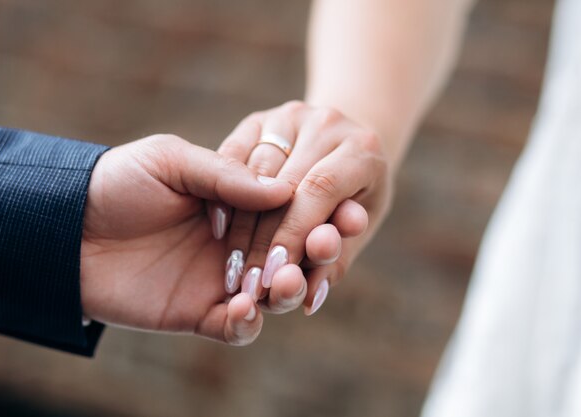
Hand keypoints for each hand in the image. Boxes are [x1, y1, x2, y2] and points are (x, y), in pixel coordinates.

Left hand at [79, 134, 349, 344]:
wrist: (64, 226)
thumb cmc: (117, 182)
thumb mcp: (173, 161)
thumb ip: (226, 174)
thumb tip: (284, 190)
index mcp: (235, 204)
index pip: (291, 212)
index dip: (321, 213)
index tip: (349, 210)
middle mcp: (236, 244)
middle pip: (292, 255)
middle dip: (316, 253)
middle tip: (328, 245)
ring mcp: (220, 281)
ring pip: (273, 294)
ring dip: (288, 289)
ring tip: (287, 281)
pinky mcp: (198, 314)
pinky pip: (236, 327)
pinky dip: (248, 322)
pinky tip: (246, 307)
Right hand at [213, 101, 389, 314]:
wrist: (346, 149)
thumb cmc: (356, 200)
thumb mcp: (356, 232)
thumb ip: (333, 261)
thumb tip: (309, 301)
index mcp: (362, 148)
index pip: (321, 189)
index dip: (294, 233)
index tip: (274, 278)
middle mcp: (326, 123)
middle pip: (286, 183)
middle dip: (264, 240)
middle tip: (249, 285)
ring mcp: (290, 116)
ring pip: (255, 171)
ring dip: (241, 224)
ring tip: (233, 268)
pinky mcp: (259, 118)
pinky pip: (231, 155)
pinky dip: (224, 194)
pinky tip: (219, 231)